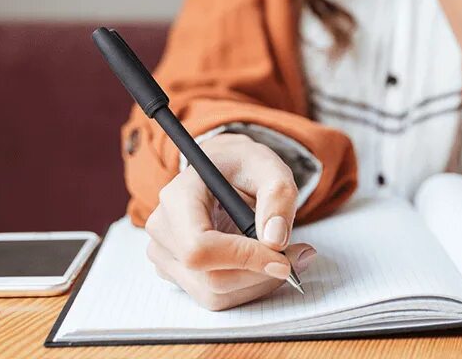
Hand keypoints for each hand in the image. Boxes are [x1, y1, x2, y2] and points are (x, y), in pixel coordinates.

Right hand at [143, 133, 315, 310]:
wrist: (222, 169)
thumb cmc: (242, 165)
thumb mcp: (269, 167)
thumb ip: (278, 197)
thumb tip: (275, 240)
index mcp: (178, 196)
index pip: (199, 247)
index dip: (242, 260)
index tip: (283, 260)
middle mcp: (162, 228)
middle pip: (209, 278)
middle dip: (259, 275)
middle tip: (298, 257)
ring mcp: (164, 254)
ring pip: (214, 295)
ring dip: (257, 284)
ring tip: (286, 257)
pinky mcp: (176, 272)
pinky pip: (214, 296)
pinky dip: (247, 287)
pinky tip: (263, 262)